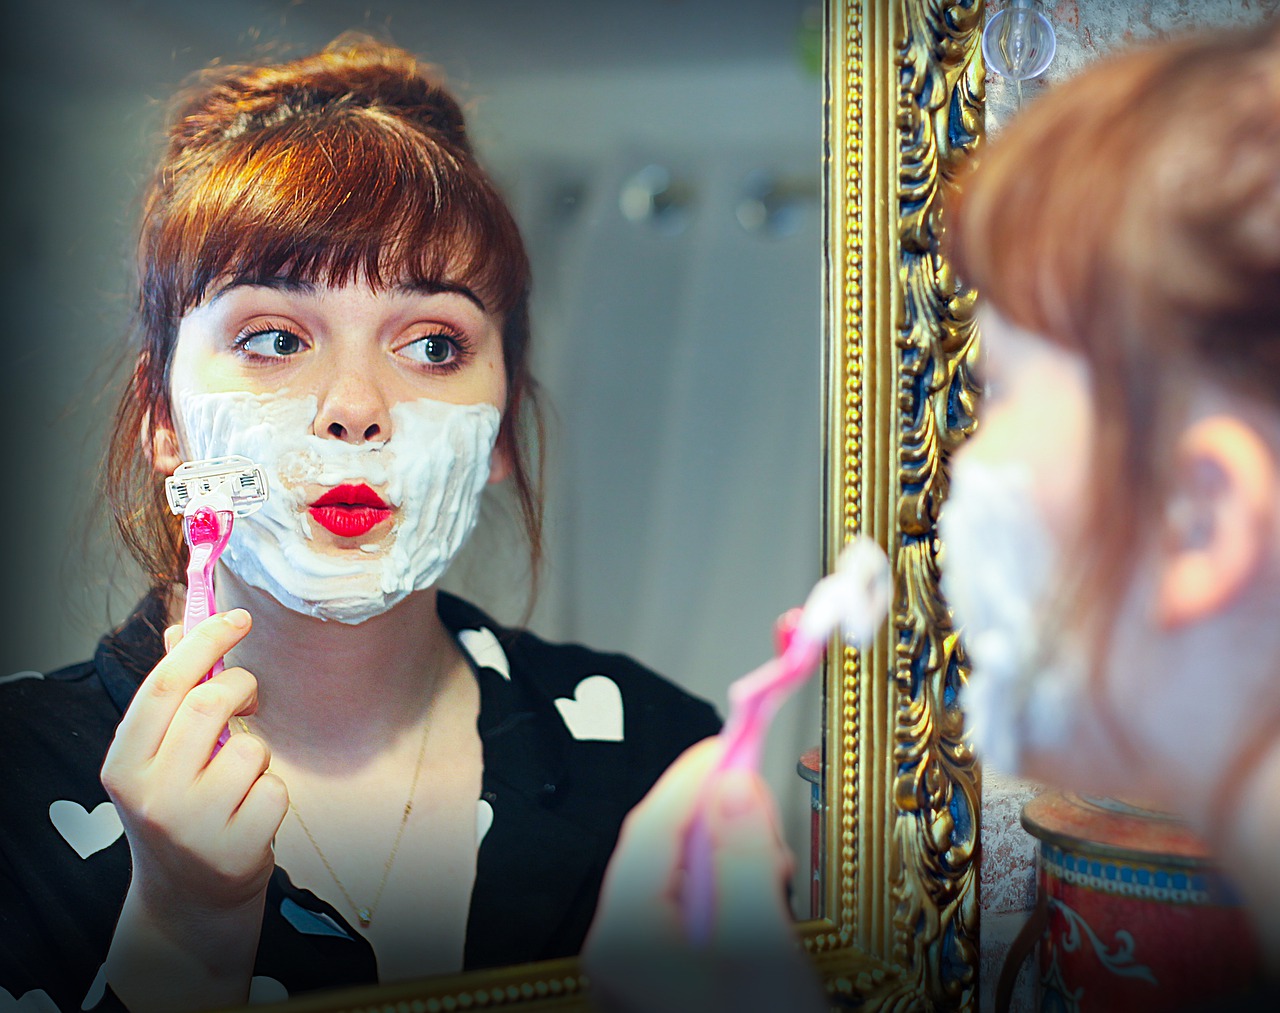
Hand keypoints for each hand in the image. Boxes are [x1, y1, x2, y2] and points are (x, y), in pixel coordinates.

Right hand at [100, 609, 287, 1011]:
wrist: (187, 898)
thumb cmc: (179, 808)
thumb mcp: (159, 758)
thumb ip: (171, 697)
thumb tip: (182, 627)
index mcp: (123, 764)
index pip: (164, 686)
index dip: (205, 643)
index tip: (238, 617)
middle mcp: (150, 795)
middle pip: (208, 705)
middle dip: (240, 687)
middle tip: (248, 695)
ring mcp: (192, 826)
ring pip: (251, 749)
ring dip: (257, 753)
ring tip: (238, 779)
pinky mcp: (235, 849)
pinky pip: (275, 789)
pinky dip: (272, 792)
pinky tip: (249, 814)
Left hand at [582, 739, 825, 1012]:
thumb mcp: (761, 951)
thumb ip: (744, 862)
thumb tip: (734, 789)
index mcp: (625, 939)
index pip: (653, 825)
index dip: (697, 774)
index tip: (733, 736)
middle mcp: (617, 952)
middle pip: (660, 850)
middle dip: (713, 815)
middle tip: (760, 793)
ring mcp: (635, 969)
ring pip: (675, 880)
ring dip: (724, 855)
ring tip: (770, 858)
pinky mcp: (661, 980)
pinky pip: (683, 914)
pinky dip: (722, 892)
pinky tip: (757, 899)